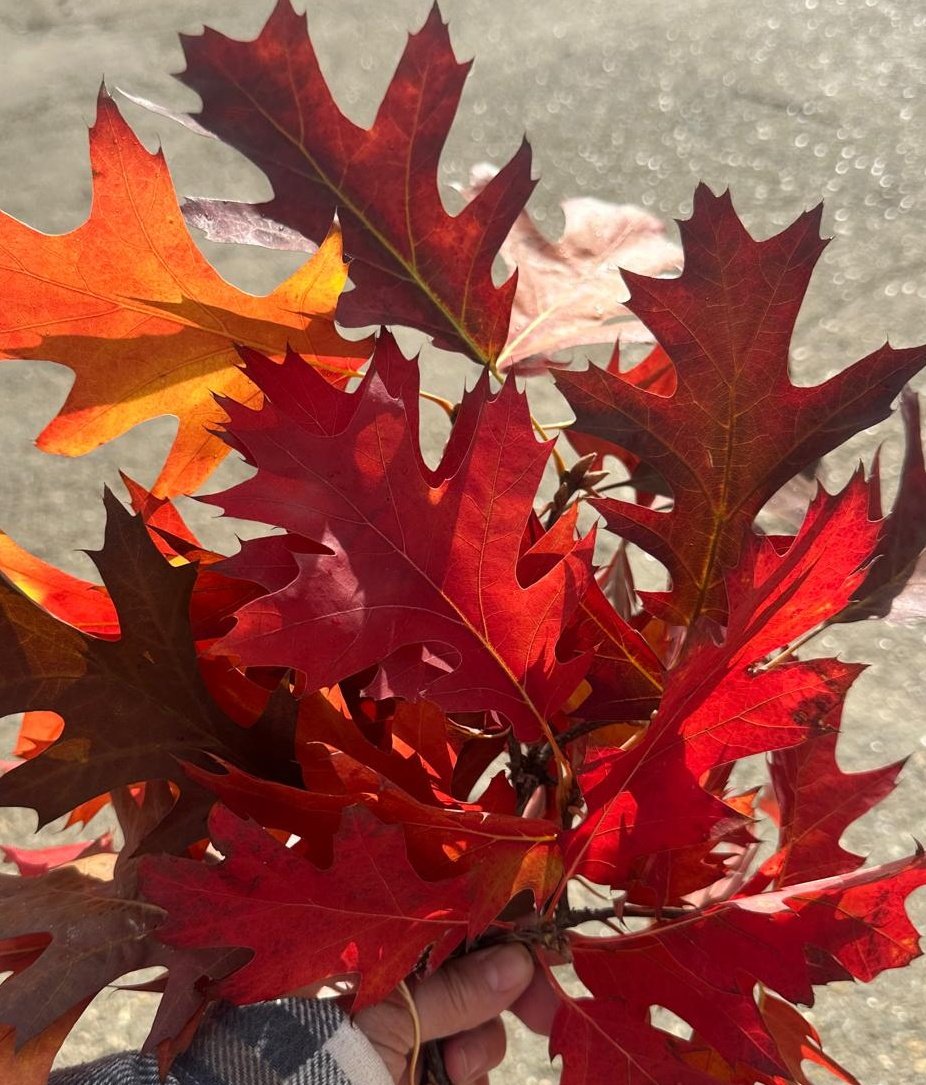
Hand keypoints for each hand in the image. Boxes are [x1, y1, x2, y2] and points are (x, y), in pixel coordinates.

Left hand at [354, 943, 557, 1084]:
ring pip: (477, 1025)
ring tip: (455, 1069)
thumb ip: (450, 992)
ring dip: (480, 1047)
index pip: (449, 928)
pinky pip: (468, 1065)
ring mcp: (409, 1033)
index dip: (498, 934)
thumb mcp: (386, 1022)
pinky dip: (470, 1072)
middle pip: (473, 975)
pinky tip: (454, 1080)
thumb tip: (517, 960)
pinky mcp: (421, 1071)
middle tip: (548, 1012)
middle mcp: (397, 988)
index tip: (543, 947)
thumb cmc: (323, 1062)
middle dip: (507, 995)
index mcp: (379, 955)